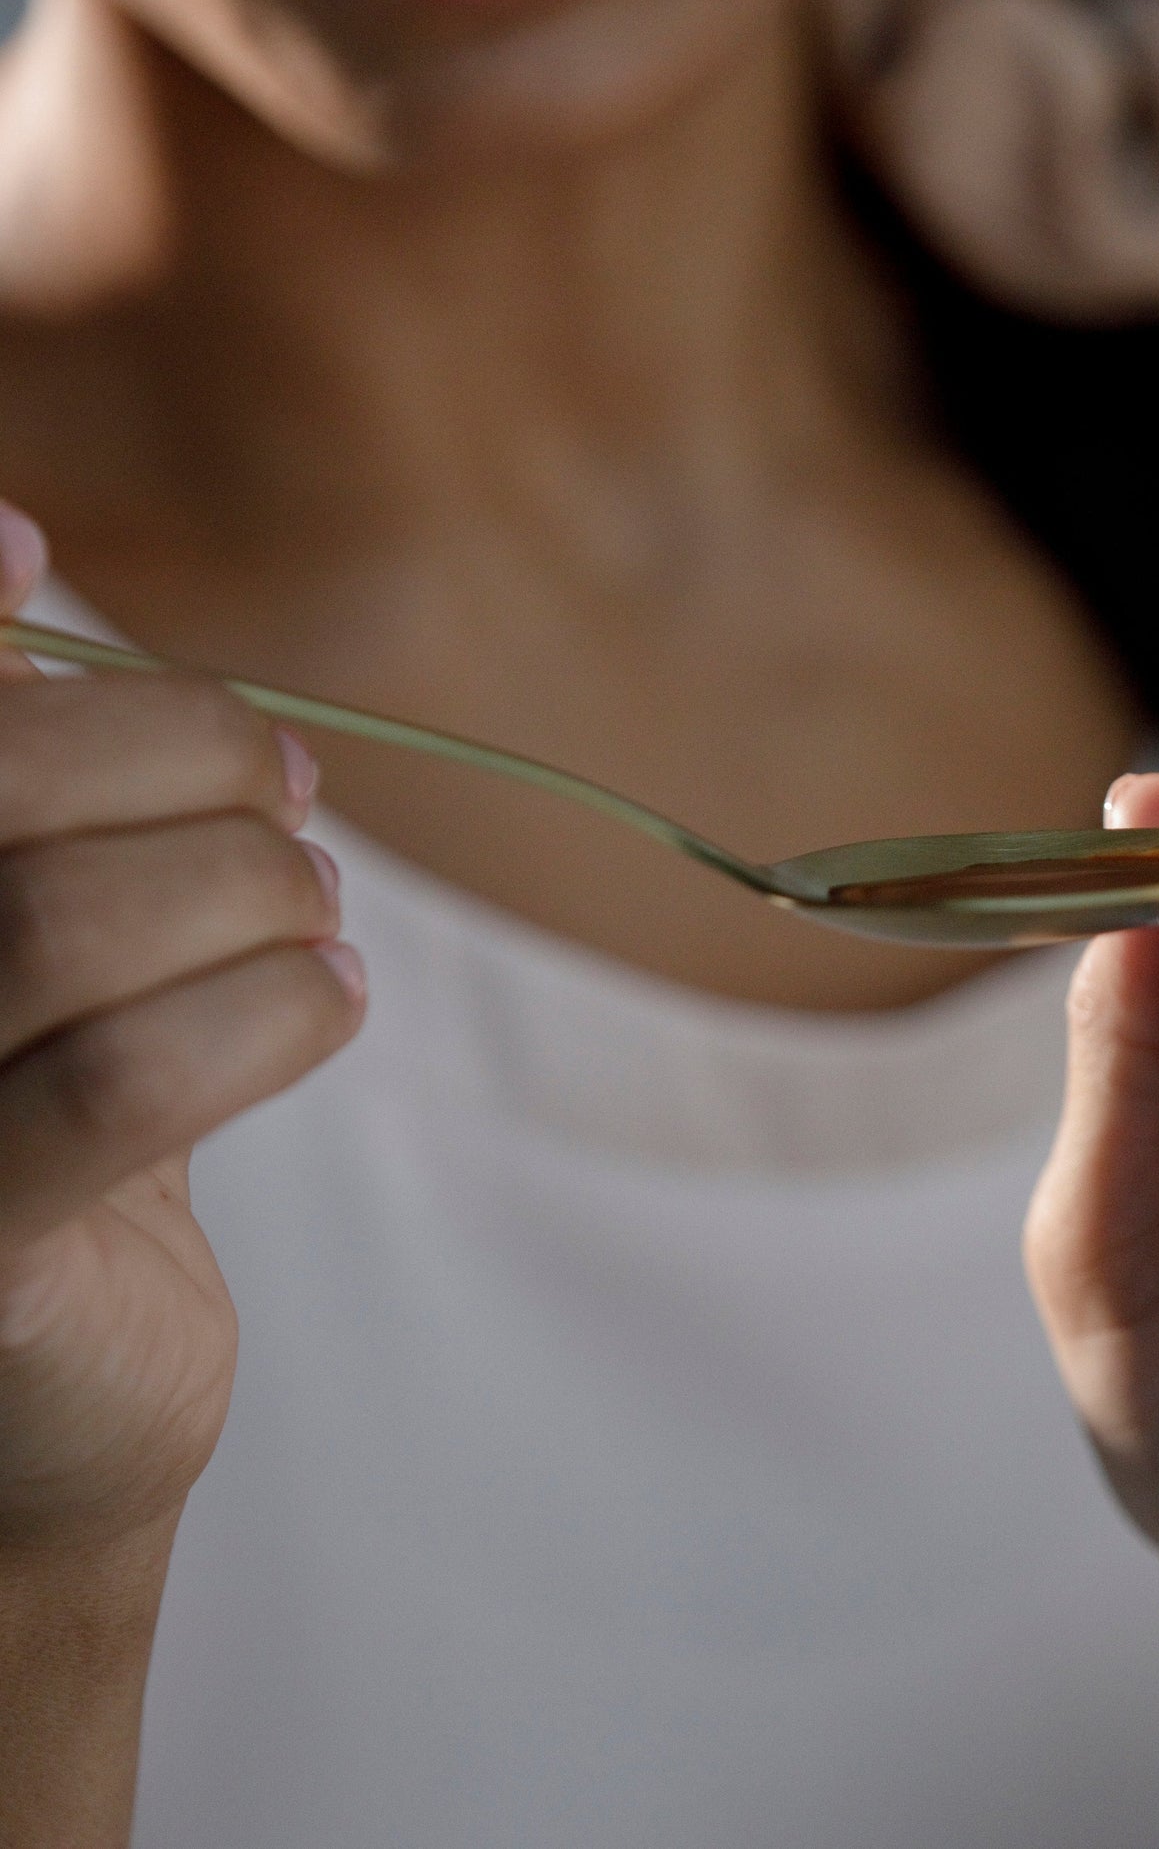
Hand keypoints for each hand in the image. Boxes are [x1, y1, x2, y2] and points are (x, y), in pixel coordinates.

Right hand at [0, 509, 364, 1556]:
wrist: (35, 1417)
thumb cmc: (33, 1130)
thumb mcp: (25, 931)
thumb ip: (16, 761)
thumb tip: (12, 534)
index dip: (9, 643)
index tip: (103, 615)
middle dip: (177, 755)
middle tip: (294, 791)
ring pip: (57, 925)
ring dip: (241, 884)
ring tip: (315, 903)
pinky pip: (120, 1084)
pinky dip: (267, 1010)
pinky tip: (333, 997)